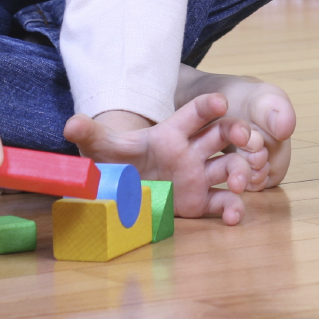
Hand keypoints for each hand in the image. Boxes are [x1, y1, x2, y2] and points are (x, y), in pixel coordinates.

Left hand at [64, 93, 258, 223]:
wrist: (114, 196)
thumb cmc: (111, 165)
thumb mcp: (100, 150)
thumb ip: (91, 134)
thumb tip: (72, 124)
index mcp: (171, 133)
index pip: (195, 113)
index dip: (208, 106)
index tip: (221, 101)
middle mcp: (190, 152)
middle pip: (222, 134)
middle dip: (238, 131)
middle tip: (246, 138)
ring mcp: (197, 176)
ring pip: (229, 166)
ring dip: (240, 170)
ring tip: (239, 182)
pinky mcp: (199, 202)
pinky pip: (221, 202)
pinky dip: (232, 209)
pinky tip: (234, 217)